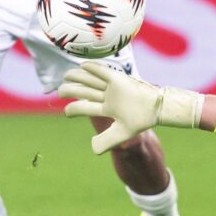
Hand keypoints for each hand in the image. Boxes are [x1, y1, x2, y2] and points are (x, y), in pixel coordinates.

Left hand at [58, 61, 201, 152]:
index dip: (75, 108)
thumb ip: (106, 141)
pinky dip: (92, 68)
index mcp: (109, 109)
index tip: (66, 111)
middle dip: (72, 90)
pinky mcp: (119, 78)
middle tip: (60, 91)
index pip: (87, 106)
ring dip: (77, 77)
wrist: (156, 110)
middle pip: (86, 91)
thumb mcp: (121, 133)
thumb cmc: (141, 120)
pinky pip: (103, 71)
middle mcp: (109, 96)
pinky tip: (82, 67)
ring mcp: (113, 87)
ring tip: (65, 76)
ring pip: (91, 80)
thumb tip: (92, 148)